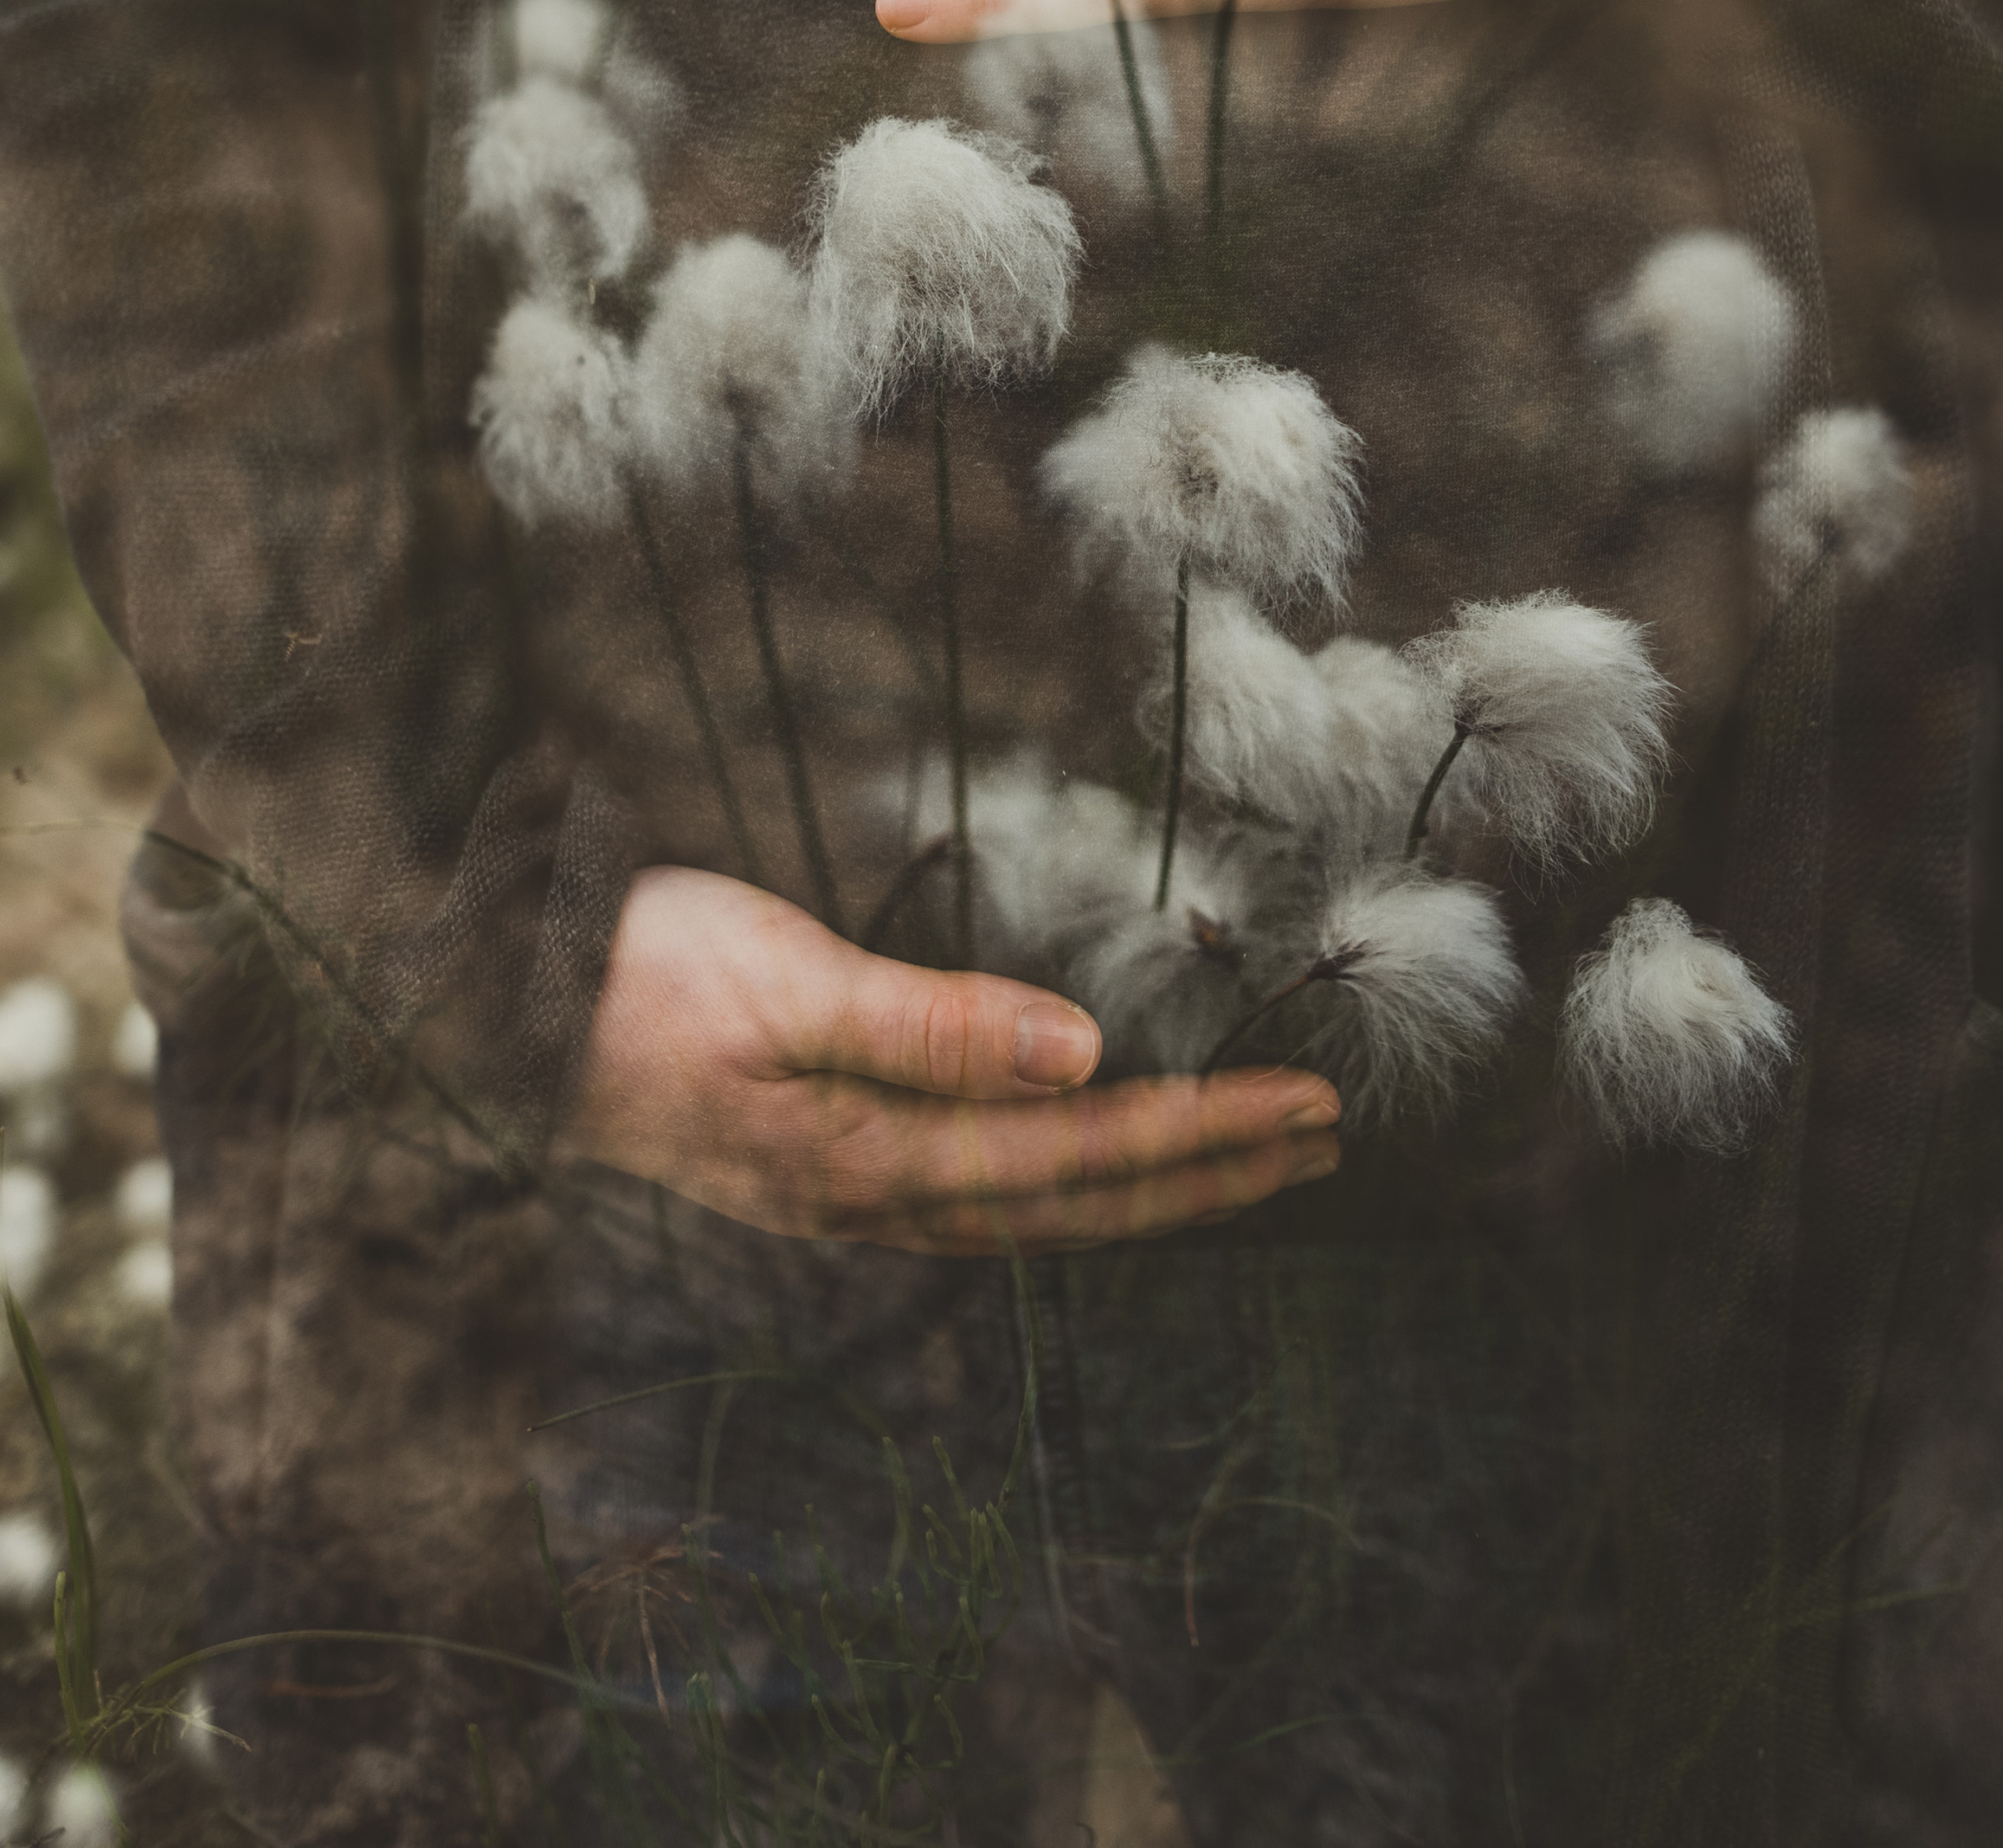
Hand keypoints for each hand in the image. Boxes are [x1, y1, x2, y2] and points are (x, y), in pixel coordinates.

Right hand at [562, 867, 1342, 1252]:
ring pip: (1035, 1203)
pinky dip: (1063, 1176)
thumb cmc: (635, 978)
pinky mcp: (819, 1160)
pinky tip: (1085, 1157)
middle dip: (1209, 1178)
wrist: (499, 1007)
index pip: (1080, 1155)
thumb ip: (933, 1026)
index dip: (1205, 1139)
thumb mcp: (784, 981)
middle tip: (1323, 1143)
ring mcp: (843, 1191)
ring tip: (1244, 1158)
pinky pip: (980, 1186)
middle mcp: (872, 1197)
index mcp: (873, 1160)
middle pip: (1076, 1201)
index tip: (1310, 1112)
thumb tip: (1084, 1054)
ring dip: (1148, 1183)